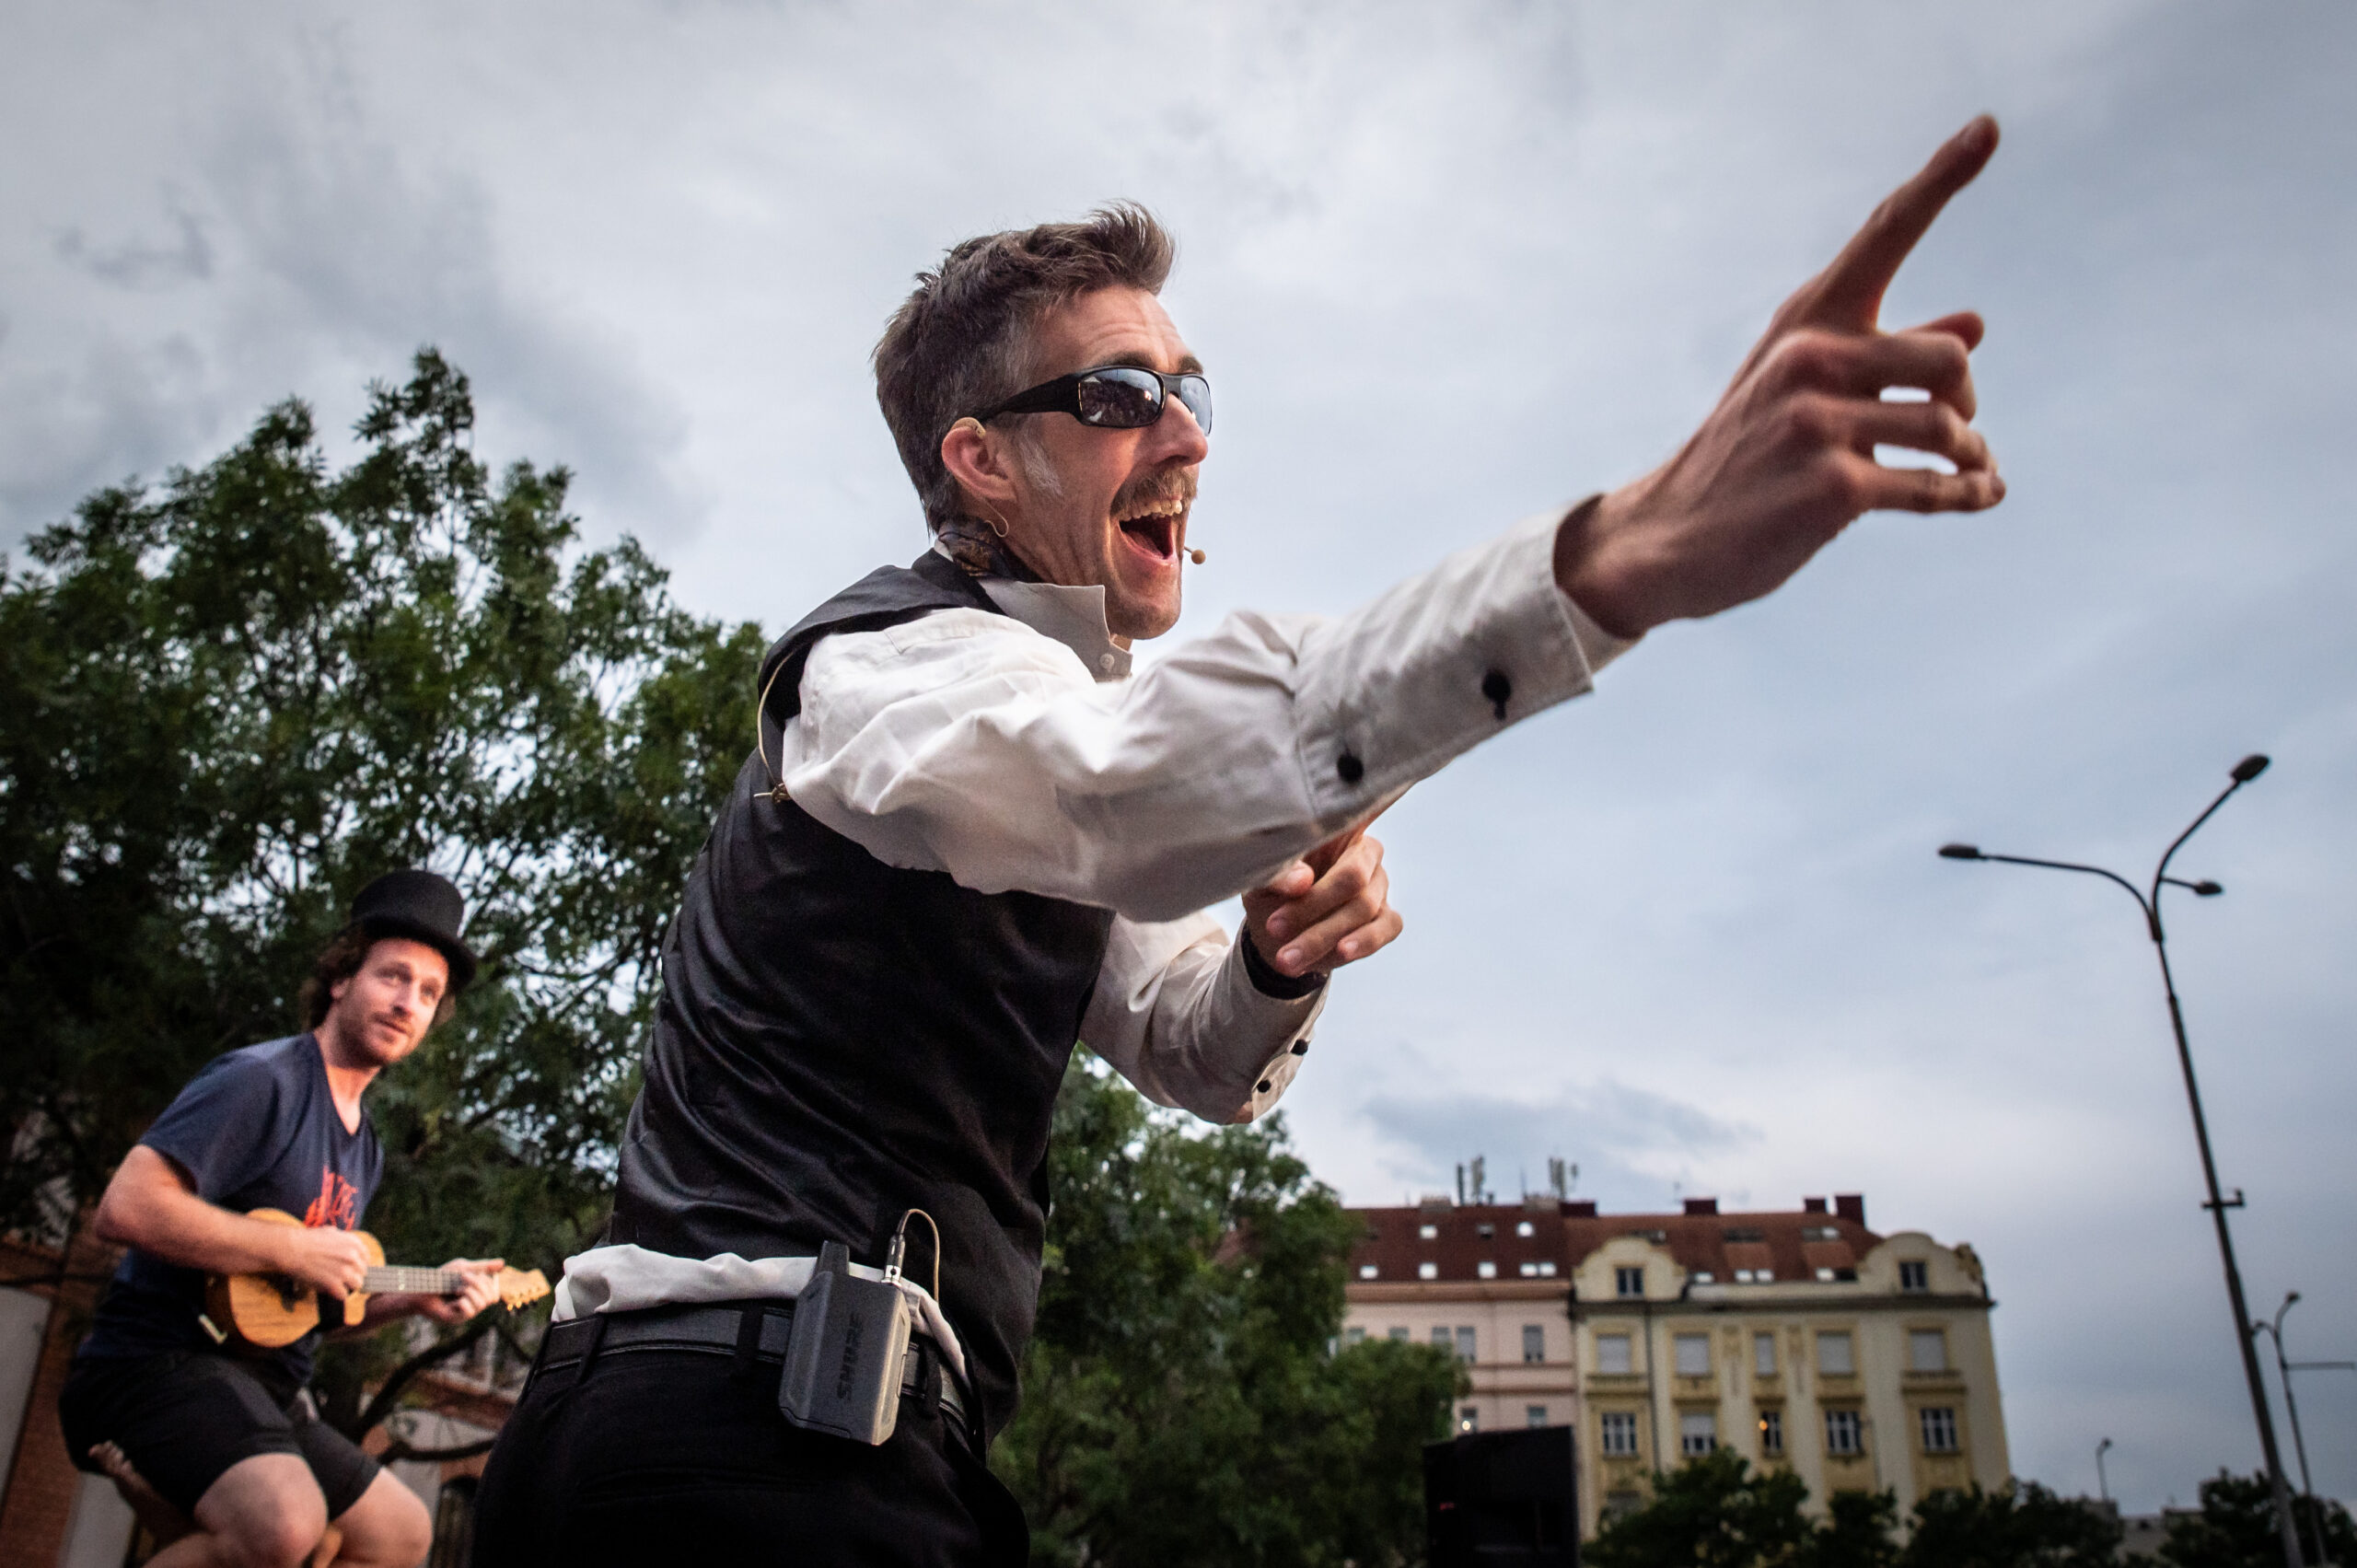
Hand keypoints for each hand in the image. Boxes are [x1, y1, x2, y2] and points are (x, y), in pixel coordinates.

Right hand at [273, 1225, 371, 1299]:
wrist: (291, 1249)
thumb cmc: (307, 1240)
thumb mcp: (331, 1232)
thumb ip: (344, 1240)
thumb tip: (349, 1246)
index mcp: (354, 1243)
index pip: (366, 1258)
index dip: (358, 1264)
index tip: (351, 1268)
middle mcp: (353, 1256)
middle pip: (362, 1272)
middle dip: (352, 1275)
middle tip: (339, 1277)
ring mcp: (345, 1271)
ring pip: (357, 1285)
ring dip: (347, 1286)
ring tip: (336, 1284)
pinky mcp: (334, 1284)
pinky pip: (344, 1295)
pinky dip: (336, 1294)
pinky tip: (328, 1289)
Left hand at [415, 1258, 505, 1324]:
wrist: (420, 1288)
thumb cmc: (440, 1278)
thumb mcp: (462, 1268)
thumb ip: (482, 1267)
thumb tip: (503, 1263)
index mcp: (476, 1293)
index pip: (494, 1292)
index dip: (490, 1283)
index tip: (477, 1273)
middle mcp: (473, 1304)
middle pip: (492, 1297)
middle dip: (480, 1284)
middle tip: (464, 1276)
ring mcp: (465, 1312)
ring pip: (482, 1303)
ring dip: (470, 1291)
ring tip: (457, 1288)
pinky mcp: (456, 1319)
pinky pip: (469, 1311)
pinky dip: (463, 1301)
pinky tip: (453, 1300)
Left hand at [1243, 824, 1404, 979]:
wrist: (1276, 937)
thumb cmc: (1270, 893)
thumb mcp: (1260, 882)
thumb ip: (1279, 875)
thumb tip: (1303, 881)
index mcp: (1335, 830)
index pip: (1356, 810)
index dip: (1364, 802)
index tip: (1348, 809)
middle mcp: (1365, 853)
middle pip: (1352, 876)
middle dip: (1313, 906)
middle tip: (1274, 928)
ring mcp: (1379, 885)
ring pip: (1364, 908)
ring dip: (1323, 936)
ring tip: (1287, 958)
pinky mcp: (1387, 918)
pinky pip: (1386, 927)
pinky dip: (1363, 942)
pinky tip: (1341, 952)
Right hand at [1559, 116, 2005, 638]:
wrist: (1670, 538)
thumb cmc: (1746, 457)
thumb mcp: (1802, 387)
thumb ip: (1889, 354)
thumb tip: (1976, 323)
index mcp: (1805, 320)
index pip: (1884, 235)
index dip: (1942, 179)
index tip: (1989, 126)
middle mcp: (1810, 358)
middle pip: (1948, 359)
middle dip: (1967, 400)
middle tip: (1962, 429)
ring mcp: (1817, 423)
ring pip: (1946, 427)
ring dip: (1969, 454)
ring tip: (1970, 470)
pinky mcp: (1832, 488)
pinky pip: (1932, 486)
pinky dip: (1967, 494)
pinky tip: (1982, 496)